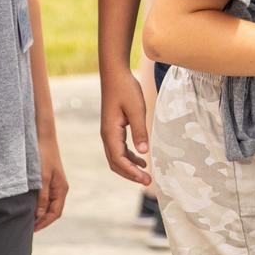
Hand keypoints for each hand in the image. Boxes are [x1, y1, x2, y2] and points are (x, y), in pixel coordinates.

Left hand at [34, 141, 68, 231]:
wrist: (43, 138)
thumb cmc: (43, 156)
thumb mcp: (42, 178)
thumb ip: (42, 197)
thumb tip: (40, 215)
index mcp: (62, 189)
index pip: (55, 213)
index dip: (44, 223)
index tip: (32, 229)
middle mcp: (60, 188)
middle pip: (53, 210)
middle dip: (42, 220)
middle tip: (28, 228)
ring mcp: (55, 184)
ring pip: (49, 204)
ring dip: (40, 213)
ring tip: (27, 219)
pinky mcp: (49, 179)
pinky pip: (45, 196)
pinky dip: (38, 204)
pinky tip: (29, 206)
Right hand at [99, 64, 151, 184]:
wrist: (115, 73)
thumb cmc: (125, 89)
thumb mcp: (136, 109)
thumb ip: (139, 131)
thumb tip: (143, 152)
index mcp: (110, 133)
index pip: (119, 160)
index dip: (132, 172)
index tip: (146, 179)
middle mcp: (107, 135)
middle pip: (115, 163)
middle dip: (130, 174)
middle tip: (147, 181)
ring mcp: (109, 132)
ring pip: (117, 157)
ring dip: (130, 167)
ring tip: (146, 174)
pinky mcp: (113, 128)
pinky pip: (119, 149)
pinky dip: (130, 157)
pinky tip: (141, 159)